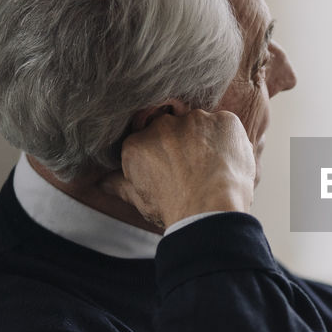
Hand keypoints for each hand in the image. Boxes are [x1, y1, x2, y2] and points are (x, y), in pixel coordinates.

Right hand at [101, 109, 256, 229]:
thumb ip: (119, 184)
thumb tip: (102, 182)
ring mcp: (195, 120)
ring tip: (214, 167)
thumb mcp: (139, 199)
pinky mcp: (224, 120)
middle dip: (184, 145)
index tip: (173, 169)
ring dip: (207, 140)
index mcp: (138, 142)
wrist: (210, 211)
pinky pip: (226, 125)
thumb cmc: (174, 208)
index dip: (163, 154)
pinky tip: (228, 161)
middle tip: (195, 169)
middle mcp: (164, 125)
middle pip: (175, 128)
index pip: (149, 139)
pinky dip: (229, 140)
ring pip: (201, 124)